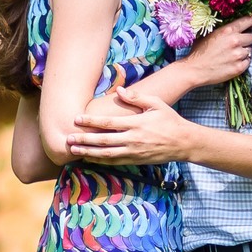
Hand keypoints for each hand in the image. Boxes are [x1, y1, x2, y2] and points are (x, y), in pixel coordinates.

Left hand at [68, 87, 198, 164]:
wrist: (184, 142)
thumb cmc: (170, 120)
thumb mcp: (156, 104)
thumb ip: (137, 97)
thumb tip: (119, 90)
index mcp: (136, 123)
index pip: (108, 123)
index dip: (91, 122)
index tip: (76, 119)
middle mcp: (133, 139)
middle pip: (103, 141)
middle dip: (84, 140)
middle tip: (68, 138)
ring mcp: (134, 152)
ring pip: (106, 154)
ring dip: (88, 153)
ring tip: (74, 150)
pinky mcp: (136, 160)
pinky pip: (114, 162)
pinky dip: (100, 161)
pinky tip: (89, 159)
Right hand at [178, 15, 251, 86]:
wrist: (194, 70)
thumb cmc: (199, 52)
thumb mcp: (209, 34)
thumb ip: (223, 29)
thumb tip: (233, 25)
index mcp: (228, 30)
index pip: (249, 21)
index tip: (251, 25)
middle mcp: (235, 41)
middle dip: (247, 39)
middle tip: (239, 44)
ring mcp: (238, 55)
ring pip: (250, 50)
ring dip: (244, 52)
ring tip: (232, 55)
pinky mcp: (239, 68)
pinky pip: (248, 62)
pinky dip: (243, 62)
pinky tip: (233, 63)